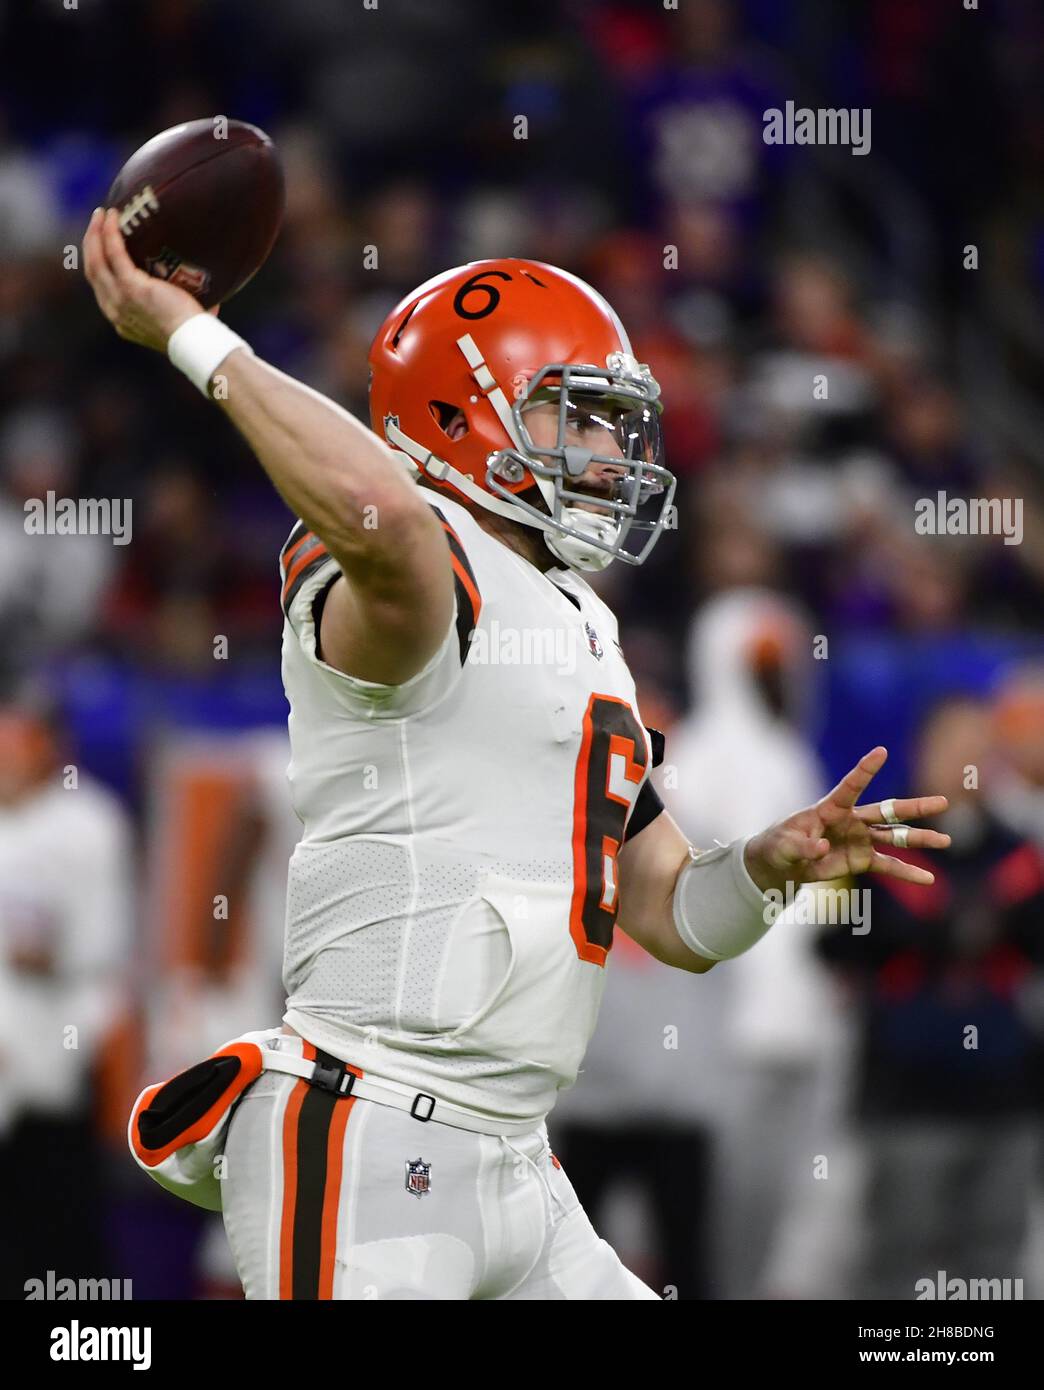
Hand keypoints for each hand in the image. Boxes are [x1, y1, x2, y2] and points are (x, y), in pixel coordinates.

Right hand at [82, 206, 209, 350]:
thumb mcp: (174, 319)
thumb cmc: (192, 334)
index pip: (101, 287)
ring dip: (95, 234)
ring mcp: (120, 298)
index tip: (102, 244)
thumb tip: (204, 291)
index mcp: (121, 319)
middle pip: (93, 270)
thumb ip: (177, 304)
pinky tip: (111, 217)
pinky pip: (114, 253)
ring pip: (96, 260)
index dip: (98, 263)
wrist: (193, 342)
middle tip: (98, 222)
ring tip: (101, 214)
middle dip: (91, 244)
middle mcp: (114, 310)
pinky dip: (110, 233)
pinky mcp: (131, 287)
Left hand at [743, 746, 949, 893]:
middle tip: (943, 802)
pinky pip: (889, 865)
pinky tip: (928, 879)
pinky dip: (908, 873)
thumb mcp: (784, 845)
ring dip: (920, 839)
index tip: (882, 751)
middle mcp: (852, 820)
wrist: (782, 864)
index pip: (851, 785)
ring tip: (946, 840)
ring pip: (895, 836)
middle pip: (888, 810)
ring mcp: (860, 839)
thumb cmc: (779, 846)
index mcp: (831, 807)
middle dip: (915, 807)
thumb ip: (802, 846)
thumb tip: (822, 848)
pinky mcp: (862, 859)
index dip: (866, 769)